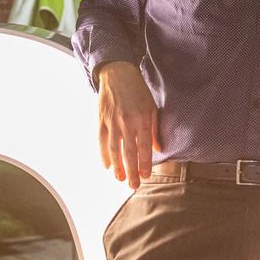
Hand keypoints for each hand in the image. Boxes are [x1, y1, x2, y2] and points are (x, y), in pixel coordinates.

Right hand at [96, 61, 159, 188]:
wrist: (118, 74)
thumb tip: (158, 149)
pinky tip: (107, 166)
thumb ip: (154, 129)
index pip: (144, 146)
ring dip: (117, 166)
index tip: (146, 176)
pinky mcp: (101, 119)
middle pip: (129, 151)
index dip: (145, 162)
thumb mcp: (151, 107)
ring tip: (120, 179)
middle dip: (131, 170)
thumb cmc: (138, 91)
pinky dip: (104, 154)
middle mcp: (126, 122)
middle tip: (134, 185)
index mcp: (142, 119)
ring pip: (114, 149)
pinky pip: (101, 141)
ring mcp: (112, 121)